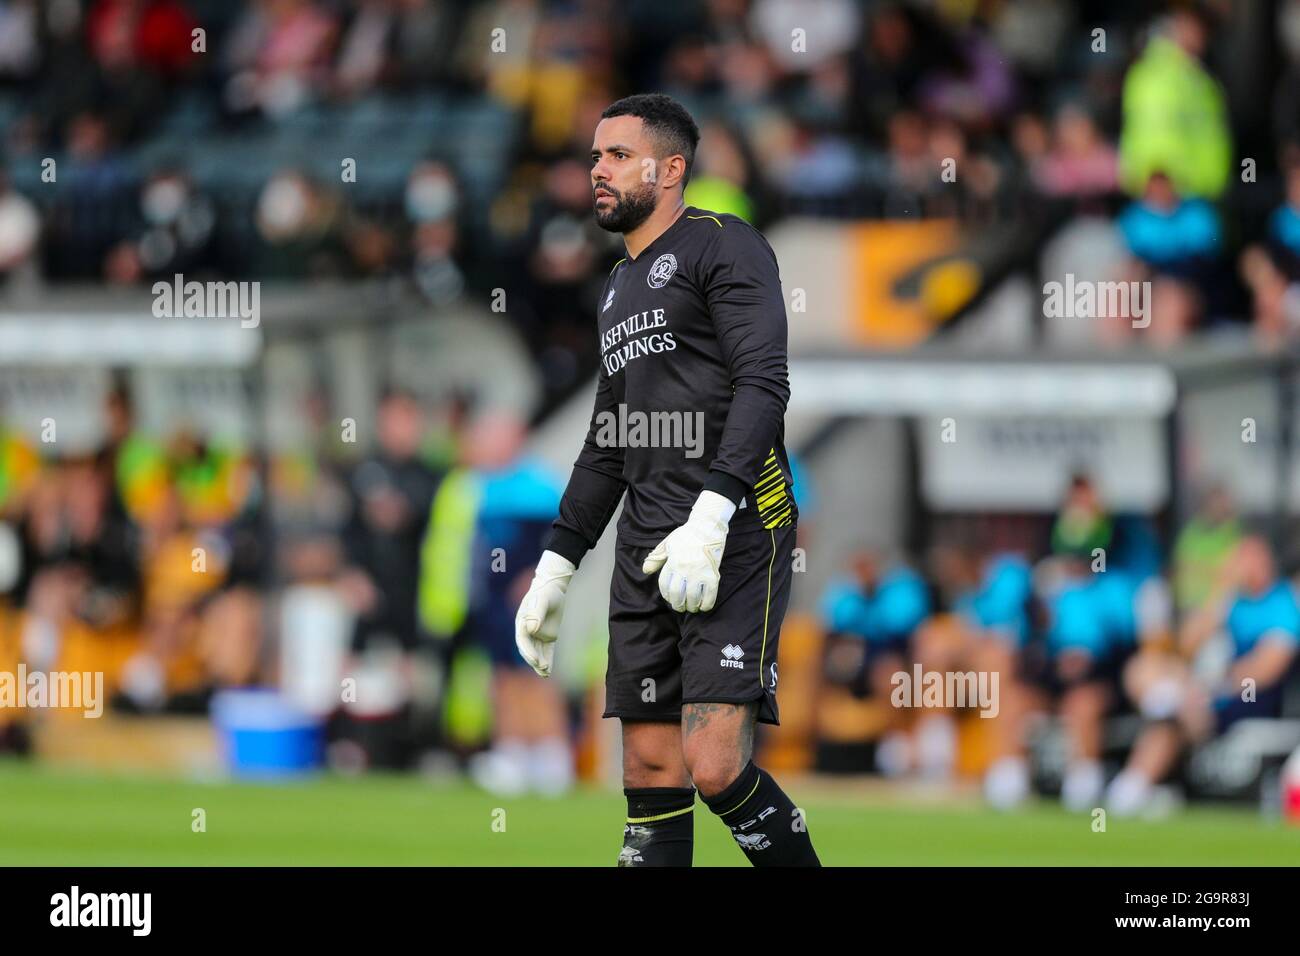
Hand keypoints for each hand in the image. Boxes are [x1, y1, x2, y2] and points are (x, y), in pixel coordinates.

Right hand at [514, 550, 575, 676]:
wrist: (554, 588)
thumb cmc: (546, 592)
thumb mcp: (543, 599)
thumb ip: (536, 612)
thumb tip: (531, 628)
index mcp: (522, 622)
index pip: (523, 640)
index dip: (528, 651)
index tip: (535, 659)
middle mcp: (527, 630)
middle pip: (528, 649)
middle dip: (534, 659)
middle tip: (543, 667)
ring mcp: (537, 634)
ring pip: (537, 652)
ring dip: (540, 663)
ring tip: (546, 673)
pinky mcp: (547, 637)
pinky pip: (547, 651)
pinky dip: (548, 660)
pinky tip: (549, 671)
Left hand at [642, 490, 735, 612]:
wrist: (707, 528)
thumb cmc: (686, 536)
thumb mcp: (667, 544)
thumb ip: (656, 559)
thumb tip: (645, 571)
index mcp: (673, 562)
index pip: (665, 585)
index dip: (666, 595)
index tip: (670, 598)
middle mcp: (685, 569)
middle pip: (677, 594)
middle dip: (677, 604)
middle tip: (679, 607)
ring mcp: (699, 573)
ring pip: (692, 598)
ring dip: (691, 606)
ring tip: (691, 607)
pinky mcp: (713, 576)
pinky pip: (709, 596)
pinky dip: (706, 605)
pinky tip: (703, 606)